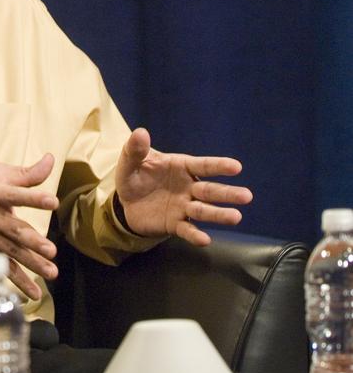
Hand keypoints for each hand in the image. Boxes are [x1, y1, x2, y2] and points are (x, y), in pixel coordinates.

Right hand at [0, 154, 58, 300]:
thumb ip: (25, 172)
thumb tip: (50, 159)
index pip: (16, 194)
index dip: (33, 197)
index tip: (52, 201)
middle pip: (14, 230)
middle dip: (32, 241)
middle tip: (50, 250)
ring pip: (12, 253)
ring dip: (32, 265)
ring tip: (51, 273)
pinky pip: (4, 270)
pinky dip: (18, 283)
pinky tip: (34, 294)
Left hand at [116, 128, 252, 245]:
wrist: (126, 202)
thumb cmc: (134, 176)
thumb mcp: (130, 161)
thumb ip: (135, 150)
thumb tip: (140, 132)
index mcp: (181, 167)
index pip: (203, 166)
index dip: (219, 166)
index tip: (237, 167)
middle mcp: (188, 187)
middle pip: (210, 190)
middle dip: (227, 193)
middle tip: (247, 196)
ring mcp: (183, 207)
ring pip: (203, 211)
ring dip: (219, 214)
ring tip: (236, 217)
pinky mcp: (175, 224)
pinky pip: (187, 230)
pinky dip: (195, 235)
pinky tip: (205, 240)